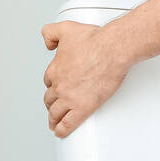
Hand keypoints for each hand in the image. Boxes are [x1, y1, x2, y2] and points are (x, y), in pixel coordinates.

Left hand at [41, 21, 130, 137]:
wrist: (112, 50)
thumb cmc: (95, 40)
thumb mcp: (66, 29)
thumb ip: (51, 33)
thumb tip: (47, 43)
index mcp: (56, 69)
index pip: (49, 80)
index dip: (52, 84)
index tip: (56, 86)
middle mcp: (60, 85)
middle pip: (50, 99)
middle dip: (50, 103)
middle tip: (53, 106)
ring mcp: (70, 98)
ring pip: (55, 113)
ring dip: (53, 118)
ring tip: (54, 123)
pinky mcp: (84, 107)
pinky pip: (68, 123)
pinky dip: (62, 129)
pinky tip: (61, 132)